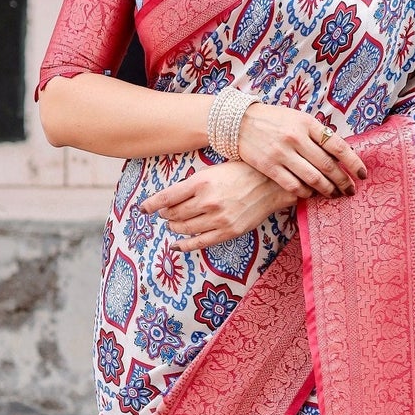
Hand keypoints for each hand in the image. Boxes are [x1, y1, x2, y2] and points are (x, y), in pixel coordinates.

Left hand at [141, 162, 293, 252]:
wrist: (271, 184)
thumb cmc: (242, 172)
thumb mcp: (214, 169)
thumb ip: (193, 183)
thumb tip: (172, 198)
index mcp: (201, 182)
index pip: (167, 197)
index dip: (152, 205)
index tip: (143, 209)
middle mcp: (207, 201)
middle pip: (174, 214)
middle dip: (166, 215)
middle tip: (164, 214)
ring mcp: (218, 218)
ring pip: (184, 228)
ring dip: (174, 228)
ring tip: (173, 225)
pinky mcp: (228, 231)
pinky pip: (200, 242)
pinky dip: (184, 245)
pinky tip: (175, 246)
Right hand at [234, 103, 367, 198]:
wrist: (239, 122)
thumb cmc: (273, 120)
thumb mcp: (297, 118)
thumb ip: (316, 133)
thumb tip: (340, 153)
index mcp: (307, 123)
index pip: (338, 146)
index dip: (354, 163)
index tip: (362, 174)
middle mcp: (296, 137)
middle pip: (328, 166)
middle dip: (343, 181)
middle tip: (350, 190)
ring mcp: (282, 153)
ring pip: (313, 178)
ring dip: (327, 190)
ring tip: (334, 194)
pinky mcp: (269, 166)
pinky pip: (294, 185)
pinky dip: (306, 193)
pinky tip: (311, 194)